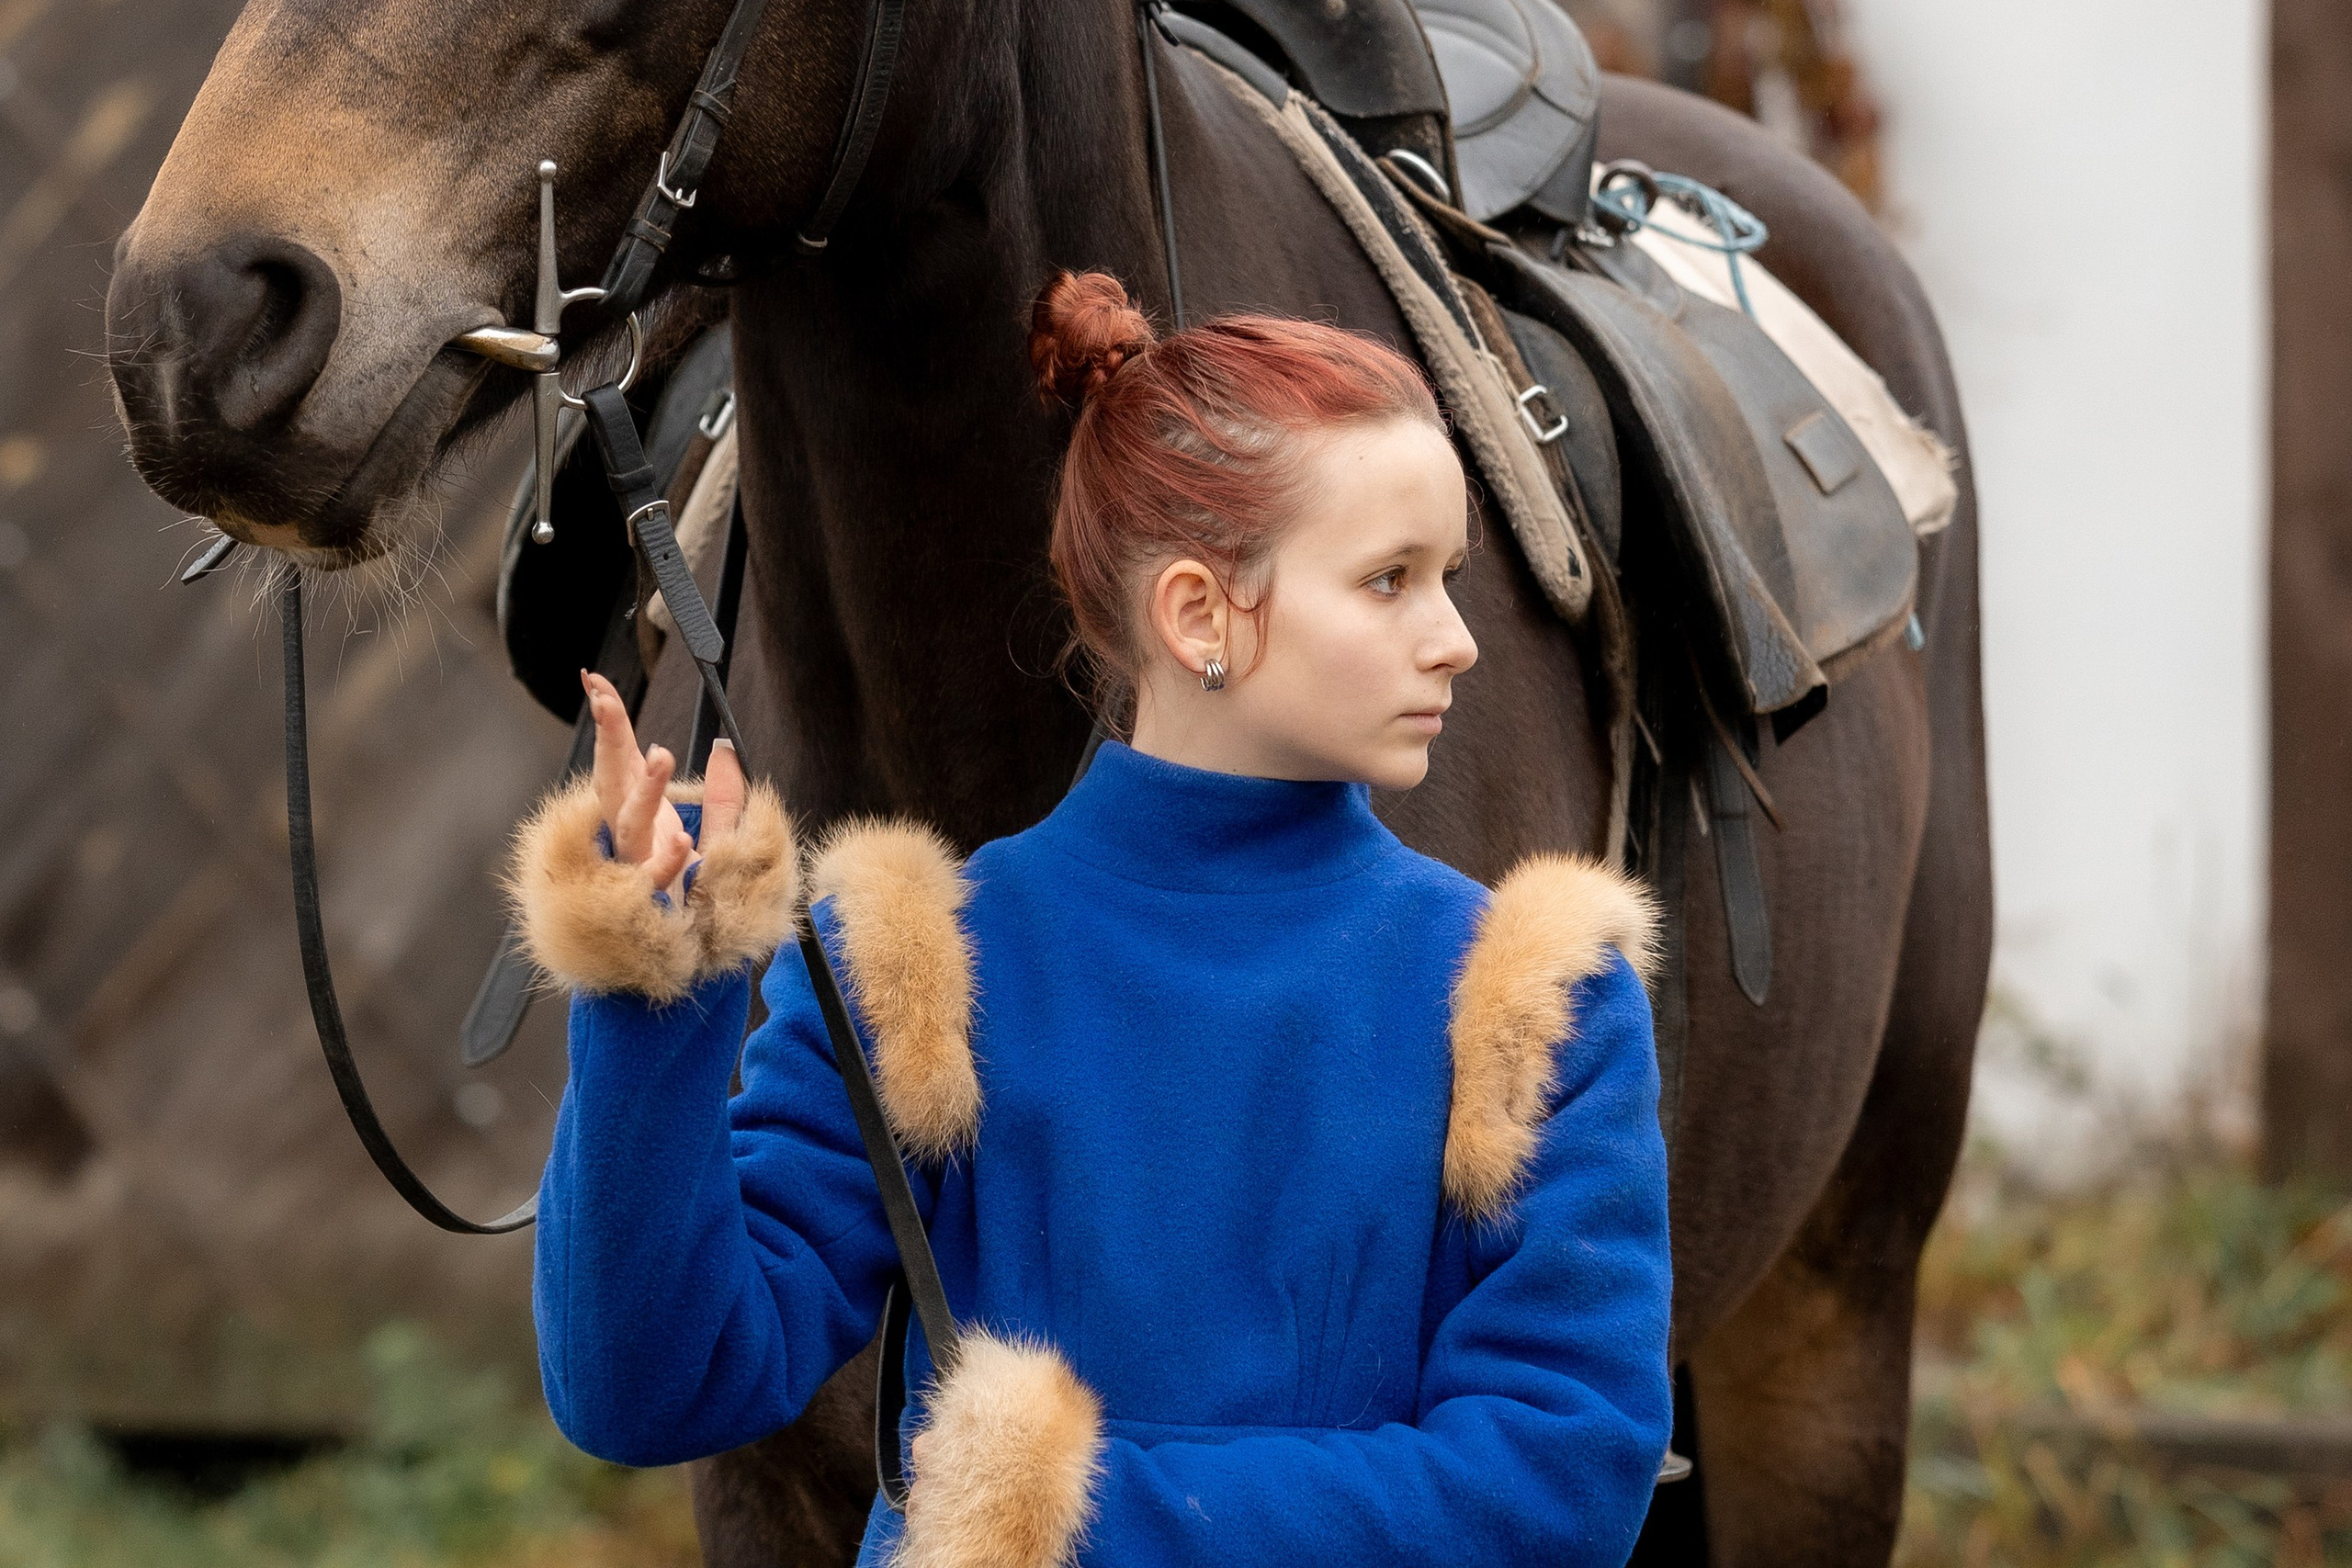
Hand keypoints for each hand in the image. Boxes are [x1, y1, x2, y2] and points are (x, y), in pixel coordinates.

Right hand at [582, 670, 746, 900]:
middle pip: (612, 777)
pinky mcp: (648, 900)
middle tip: (602, 698)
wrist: (681, 954)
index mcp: (638, 812)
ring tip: (662, 756)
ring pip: (631, 823)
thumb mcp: (718, 834)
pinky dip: (667, 861)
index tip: (592, 678)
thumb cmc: (689, 893)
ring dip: (646, 791)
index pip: (618, 756)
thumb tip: (728, 748)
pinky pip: (653, 880)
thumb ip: (725, 796)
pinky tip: (684, 842)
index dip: (607, 719)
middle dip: (607, 738)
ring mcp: (633, 865)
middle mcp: (628, 834)